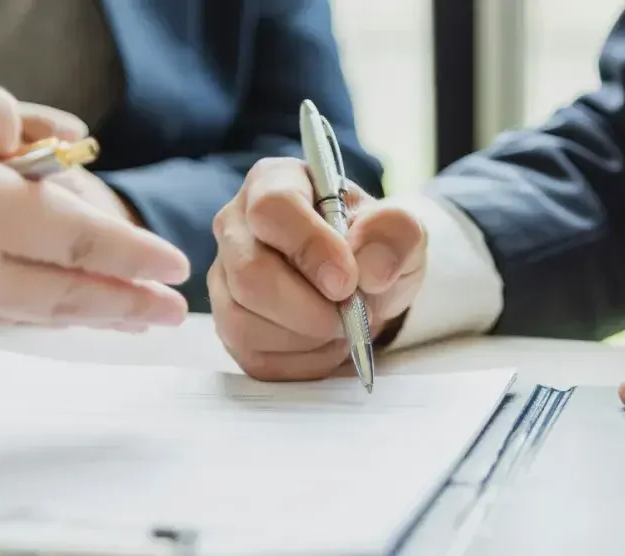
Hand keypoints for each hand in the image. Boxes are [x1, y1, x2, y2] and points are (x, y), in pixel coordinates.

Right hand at [0, 61, 188, 332]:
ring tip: (127, 322)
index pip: (85, 241)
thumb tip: (57, 141)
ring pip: (30, 314)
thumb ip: (0, 116)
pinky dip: (29, 319)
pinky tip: (45, 316)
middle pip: (69, 295)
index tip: (173, 269)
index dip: (136, 257)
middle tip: (169, 317)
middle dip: (127, 307)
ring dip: (87, 320)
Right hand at [209, 157, 426, 380]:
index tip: (347, 281)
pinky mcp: (228, 325)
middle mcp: (235, 226)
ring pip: (245, 321)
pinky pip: (254, 355)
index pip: (272, 209)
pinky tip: (324, 341)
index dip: (310, 248)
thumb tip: (370, 268)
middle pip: (250, 273)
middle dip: (310, 308)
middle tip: (353, 313)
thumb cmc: (371, 246)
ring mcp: (224, 278)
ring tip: (341, 323)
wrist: (364, 285)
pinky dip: (301, 360)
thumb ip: (395, 232)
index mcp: (273, 183)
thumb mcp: (400, 229)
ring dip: (308, 336)